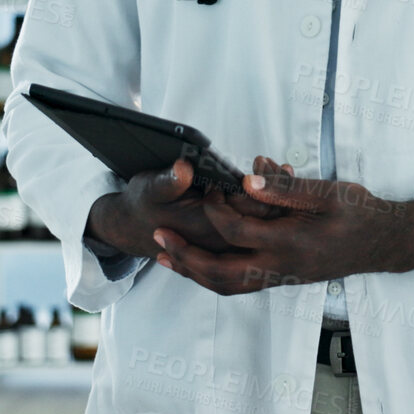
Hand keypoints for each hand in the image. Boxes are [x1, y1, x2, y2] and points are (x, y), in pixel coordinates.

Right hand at [87, 156, 287, 258]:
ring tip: (278, 173)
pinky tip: (267, 188)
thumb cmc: (145, 204)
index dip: (259, 186)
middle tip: (277, 166)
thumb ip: (169, 181)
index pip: (248, 210)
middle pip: (262, 220)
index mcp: (206, 228)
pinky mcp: (226, 246)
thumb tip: (184, 169)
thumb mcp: (150, 187)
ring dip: (274, 202)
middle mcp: (220, 244)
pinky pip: (256, 231)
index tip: (263, 164)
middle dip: (274, 191)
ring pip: (262, 228)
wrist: (135, 228)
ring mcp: (225, 249)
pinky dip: (265, 209)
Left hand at [150, 160, 413, 294]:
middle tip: (158, 238)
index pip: (237, 229)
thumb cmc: (360, 213)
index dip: (216, 208)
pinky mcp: (284, 279)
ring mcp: (282, 278)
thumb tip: (249, 177)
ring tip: (167, 256)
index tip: (207, 188)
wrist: (385, 243)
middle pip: (221, 273)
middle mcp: (282, 267)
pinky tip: (201, 263)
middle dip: (186, 257)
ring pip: (228, 286)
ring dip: (194, 272)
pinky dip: (215, 276)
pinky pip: (241, 285)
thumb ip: (286, 188)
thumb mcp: (329, 192)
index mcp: (291, 242)